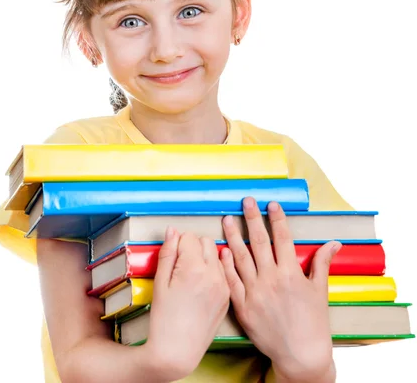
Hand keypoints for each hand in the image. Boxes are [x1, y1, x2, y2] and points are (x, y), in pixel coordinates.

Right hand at [145, 227, 229, 380]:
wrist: (178, 351)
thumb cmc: (164, 319)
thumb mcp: (159, 283)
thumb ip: (167, 253)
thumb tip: (172, 231)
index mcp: (193, 268)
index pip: (189, 236)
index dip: (177, 243)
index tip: (172, 255)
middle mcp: (212, 274)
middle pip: (206, 241)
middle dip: (193, 246)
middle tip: (180, 264)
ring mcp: (223, 285)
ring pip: (217, 255)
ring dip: (205, 257)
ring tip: (191, 275)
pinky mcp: (227, 296)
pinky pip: (223, 272)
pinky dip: (214, 272)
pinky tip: (201, 285)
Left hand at [221, 198, 340, 382]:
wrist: (300, 356)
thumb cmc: (313, 323)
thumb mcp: (320, 291)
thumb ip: (322, 263)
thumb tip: (334, 243)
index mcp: (291, 273)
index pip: (282, 238)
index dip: (277, 219)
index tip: (272, 203)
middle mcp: (271, 280)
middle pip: (258, 242)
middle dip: (252, 218)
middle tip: (246, 200)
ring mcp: (255, 293)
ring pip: (240, 258)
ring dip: (233, 236)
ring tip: (227, 219)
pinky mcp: (243, 307)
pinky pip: (231, 281)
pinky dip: (225, 265)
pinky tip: (221, 250)